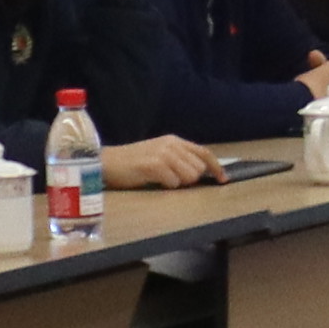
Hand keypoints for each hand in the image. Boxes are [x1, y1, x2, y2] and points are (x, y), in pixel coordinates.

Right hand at [106, 134, 223, 192]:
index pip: (204, 153)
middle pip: (198, 168)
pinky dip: (166, 186)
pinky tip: (152, 181)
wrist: (104, 163)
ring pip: (189, 177)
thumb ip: (178, 159)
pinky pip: (173, 183)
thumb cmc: (131, 163)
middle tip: (169, 179)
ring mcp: (162, 154)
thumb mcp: (158, 154)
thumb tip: (201, 172)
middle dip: (189, 179)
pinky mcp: (154, 165)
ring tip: (160, 179)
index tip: (223, 180)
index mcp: (174, 141)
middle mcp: (171, 144)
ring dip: (177, 183)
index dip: (216, 167)